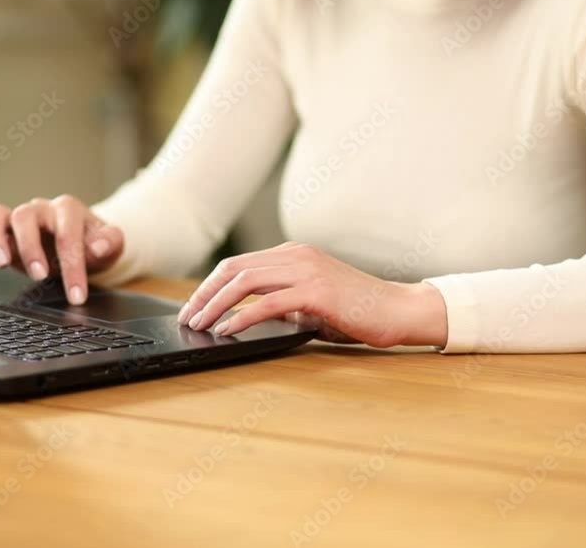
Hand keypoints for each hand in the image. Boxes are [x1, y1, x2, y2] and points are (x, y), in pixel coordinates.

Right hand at [0, 195, 123, 303]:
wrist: (84, 243)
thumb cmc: (94, 243)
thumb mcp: (110, 244)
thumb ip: (110, 242)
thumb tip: (100, 246)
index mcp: (68, 210)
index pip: (67, 233)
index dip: (72, 264)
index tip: (77, 294)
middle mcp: (40, 210)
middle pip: (26, 216)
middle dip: (30, 247)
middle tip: (39, 275)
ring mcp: (19, 221)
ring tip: (2, 264)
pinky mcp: (4, 235)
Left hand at [177, 243, 448, 347]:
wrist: (399, 310)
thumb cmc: (358, 311)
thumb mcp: (312, 304)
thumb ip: (282, 304)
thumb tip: (246, 318)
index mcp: (293, 255)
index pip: (238, 265)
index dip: (210, 286)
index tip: (193, 308)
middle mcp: (296, 256)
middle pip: (233, 269)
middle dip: (203, 294)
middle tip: (186, 318)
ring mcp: (306, 271)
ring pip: (244, 282)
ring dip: (214, 305)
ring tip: (199, 325)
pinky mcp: (316, 292)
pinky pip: (266, 303)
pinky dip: (240, 317)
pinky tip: (226, 331)